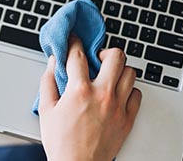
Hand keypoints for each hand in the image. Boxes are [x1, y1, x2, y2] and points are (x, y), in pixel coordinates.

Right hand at [38, 37, 141, 160]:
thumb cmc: (61, 143)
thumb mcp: (46, 109)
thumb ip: (48, 81)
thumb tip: (53, 63)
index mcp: (79, 90)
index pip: (78, 54)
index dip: (75, 42)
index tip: (74, 40)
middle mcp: (102, 95)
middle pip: (115, 56)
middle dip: (106, 51)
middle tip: (99, 58)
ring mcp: (118, 107)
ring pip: (130, 73)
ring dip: (120, 70)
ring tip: (110, 75)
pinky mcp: (127, 119)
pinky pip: (137, 95)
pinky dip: (129, 91)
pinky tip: (118, 94)